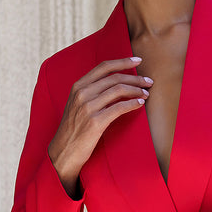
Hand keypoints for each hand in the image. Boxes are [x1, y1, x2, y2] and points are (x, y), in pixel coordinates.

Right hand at [48, 57, 151, 195]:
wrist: (63, 151)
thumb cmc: (74, 128)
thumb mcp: (77, 105)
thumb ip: (91, 92)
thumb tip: (114, 83)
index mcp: (78, 86)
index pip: (104, 66)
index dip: (123, 61)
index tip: (138, 60)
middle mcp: (82, 94)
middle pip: (115, 78)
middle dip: (135, 78)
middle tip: (148, 81)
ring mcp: (87, 107)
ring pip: (119, 90)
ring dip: (137, 91)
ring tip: (146, 94)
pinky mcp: (95, 122)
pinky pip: (119, 107)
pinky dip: (132, 104)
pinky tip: (140, 104)